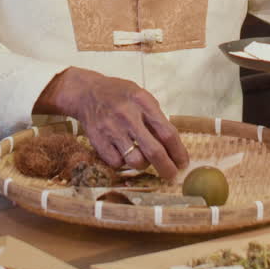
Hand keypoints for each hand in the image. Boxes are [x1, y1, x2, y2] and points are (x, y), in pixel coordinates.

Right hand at [32, 67, 188, 180]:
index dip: (178, 152)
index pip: (167, 133)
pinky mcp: (98, 140)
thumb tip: (172, 146)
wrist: (86, 92)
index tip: (183, 162)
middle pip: (154, 151)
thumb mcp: (141, 97)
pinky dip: (123, 163)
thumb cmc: (119, 95)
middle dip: (167, 168)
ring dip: (144, 165)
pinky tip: (124, 153)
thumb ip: (155, 117)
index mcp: (143, 102)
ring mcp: (112, 129)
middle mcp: (128, 116)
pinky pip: (117, 163)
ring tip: (144, 159)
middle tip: (172, 176)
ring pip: (136, 161)